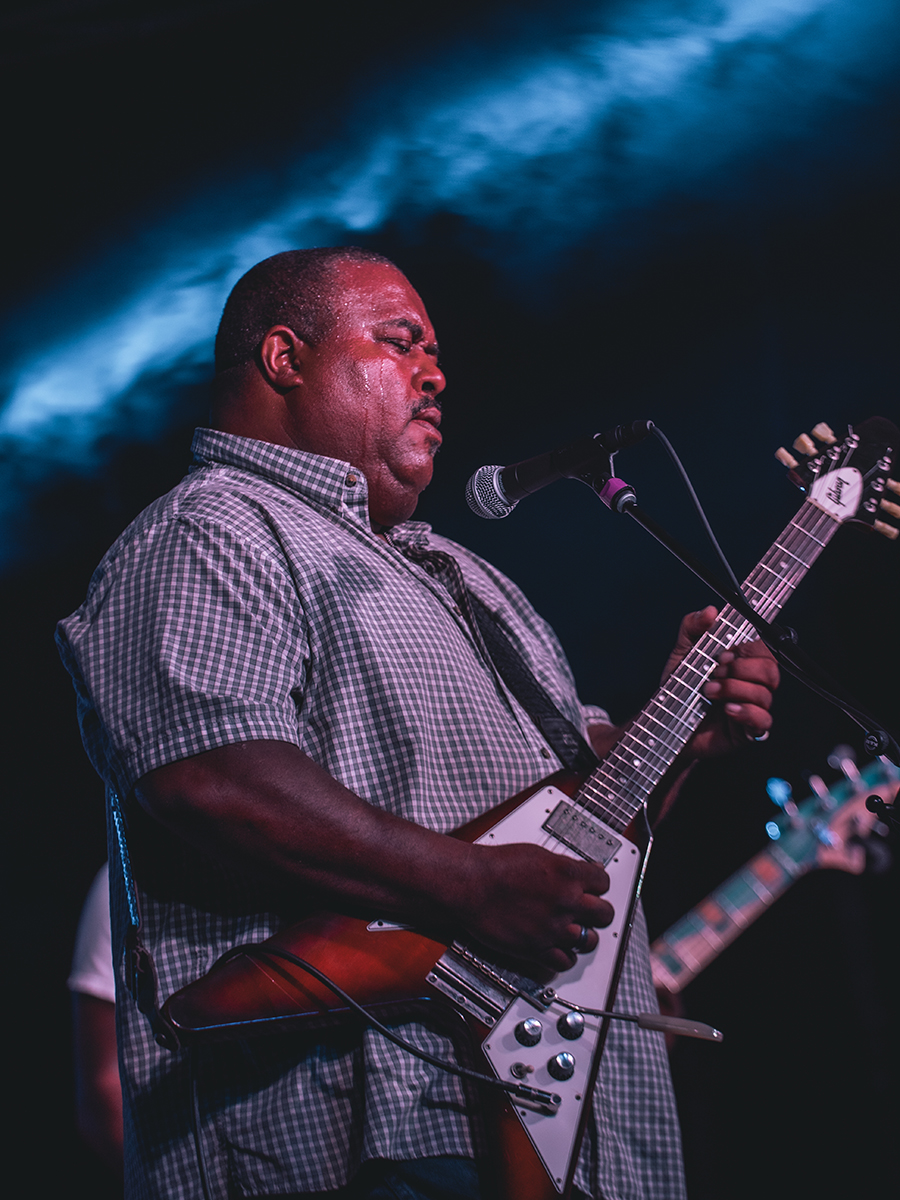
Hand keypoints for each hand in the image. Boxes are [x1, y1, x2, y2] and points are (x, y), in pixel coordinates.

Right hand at [456, 842, 614, 974]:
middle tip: (592, 912)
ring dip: (584, 936)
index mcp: (567, 874)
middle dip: (598, 912)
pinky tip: (560, 950)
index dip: (599, 885)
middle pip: (603, 914)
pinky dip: (565, 958)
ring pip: (588, 941)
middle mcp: (566, 901)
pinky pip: (565, 962)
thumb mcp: (537, 854)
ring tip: (575, 931)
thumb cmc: (496, 866)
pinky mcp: (537, 948)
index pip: (603, 882)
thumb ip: (563, 866)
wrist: (471, 884)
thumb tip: (577, 872)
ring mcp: (553, 927)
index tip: (594, 888)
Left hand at [664, 605, 779, 757]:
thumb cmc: (679, 688)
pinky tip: (727, 709)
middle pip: (770, 670)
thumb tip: (711, 612)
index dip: (749, 649)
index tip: (724, 653)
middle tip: (715, 672)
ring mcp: (752, 708)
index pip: (764, 650)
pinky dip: (746, 713)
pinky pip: (763, 721)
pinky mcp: (748, 731)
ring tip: (708, 691)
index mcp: (742, 663)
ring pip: (765, 694)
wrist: (665, 721)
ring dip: (734, 689)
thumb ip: (693, 627)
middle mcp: (752, 684)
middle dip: (741, 669)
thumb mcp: (682, 652)